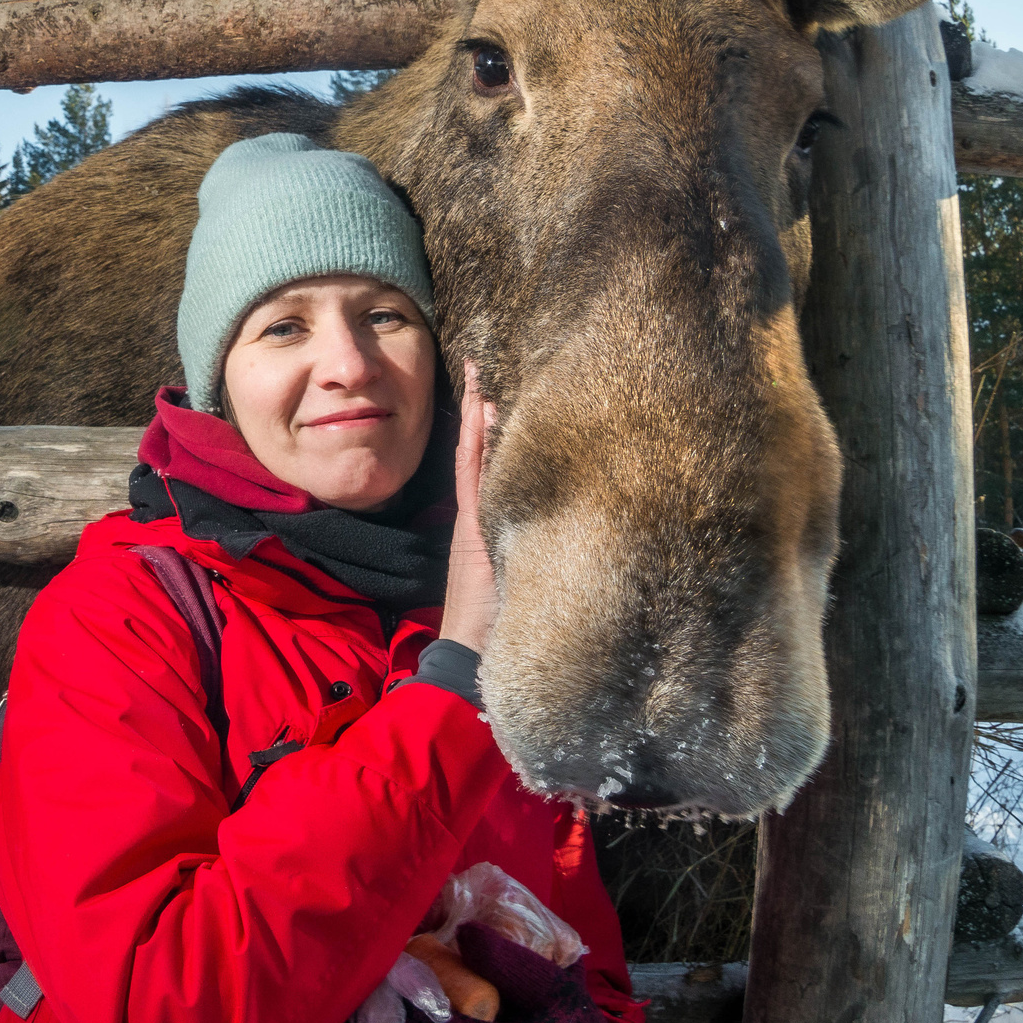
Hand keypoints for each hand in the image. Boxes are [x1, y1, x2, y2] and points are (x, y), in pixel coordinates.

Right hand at [438, 361, 500, 654]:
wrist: (469, 654)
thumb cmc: (495, 625)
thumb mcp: (513, 578)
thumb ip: (522, 552)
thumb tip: (553, 531)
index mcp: (483, 524)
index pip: (483, 466)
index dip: (484, 429)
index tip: (488, 392)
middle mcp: (475, 517)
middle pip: (475, 453)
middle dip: (476, 410)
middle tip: (478, 367)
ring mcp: (474, 521)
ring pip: (475, 459)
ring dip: (476, 419)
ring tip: (479, 379)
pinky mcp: (477, 531)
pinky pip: (478, 478)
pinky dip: (478, 447)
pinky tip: (484, 416)